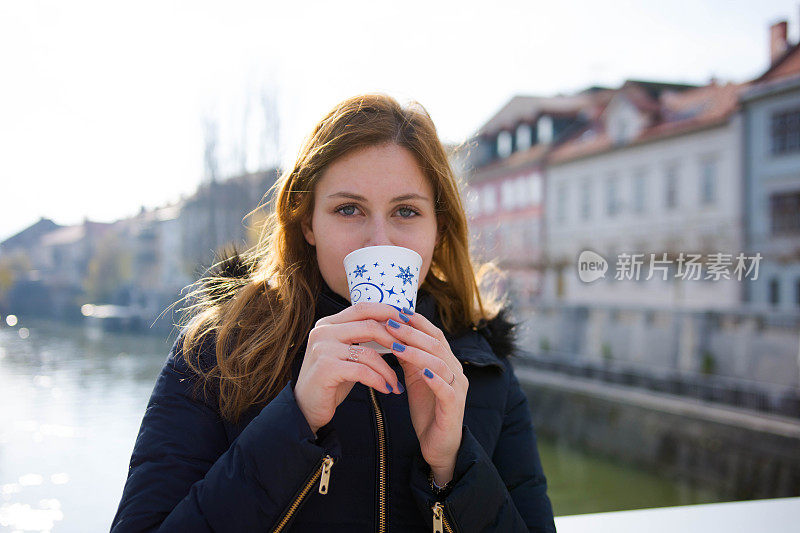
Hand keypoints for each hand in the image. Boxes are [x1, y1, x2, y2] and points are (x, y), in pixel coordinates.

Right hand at [294, 302, 408, 433]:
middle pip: (368, 325)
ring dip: (388, 370)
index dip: (387, 311)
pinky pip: (363, 371)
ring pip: (368, 352)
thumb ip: (361, 338)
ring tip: (395, 383)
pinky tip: (387, 389)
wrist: (305, 408)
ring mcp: (323, 348)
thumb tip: (394, 327)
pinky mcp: (325, 368)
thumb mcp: (345, 354)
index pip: (362, 308)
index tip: (407, 320)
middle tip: (410, 353)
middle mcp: (323, 331)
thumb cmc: (331, 381)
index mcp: (328, 324)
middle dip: (394, 339)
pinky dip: (379, 380)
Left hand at [384, 308, 466, 484]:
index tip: (395, 311)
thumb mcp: (414, 377)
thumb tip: (390, 332)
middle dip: (412, 332)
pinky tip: (419, 372)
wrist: (438, 445)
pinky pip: (446, 389)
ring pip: (441, 363)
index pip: (434, 334)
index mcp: (446, 361)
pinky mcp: (454, 407)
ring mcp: (458, 388)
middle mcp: (456, 370)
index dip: (416, 321)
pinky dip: (433, 378)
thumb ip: (407, 356)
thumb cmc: (426, 409)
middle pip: (437, 344)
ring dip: (418, 352)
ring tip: (397, 345)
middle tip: (390, 323)